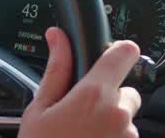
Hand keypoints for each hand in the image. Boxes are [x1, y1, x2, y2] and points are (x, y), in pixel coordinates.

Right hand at [20, 27, 141, 137]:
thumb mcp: (39, 111)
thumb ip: (56, 70)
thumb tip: (57, 37)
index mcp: (94, 96)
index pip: (124, 53)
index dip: (118, 50)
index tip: (110, 56)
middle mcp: (118, 116)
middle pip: (126, 91)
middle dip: (108, 100)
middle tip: (80, 116)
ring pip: (125, 119)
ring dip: (110, 124)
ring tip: (81, 135)